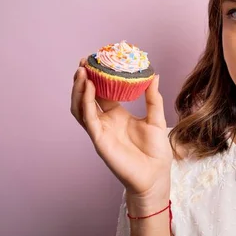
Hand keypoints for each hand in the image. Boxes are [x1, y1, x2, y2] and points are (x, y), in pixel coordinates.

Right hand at [70, 58, 172, 210]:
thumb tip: (154, 75)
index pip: (102, 92)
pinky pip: (88, 118)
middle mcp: (105, 121)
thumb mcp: (157, 119)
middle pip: (87, 97)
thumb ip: (153, 98)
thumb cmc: (156, 152)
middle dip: (83, 79)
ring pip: (80, 107)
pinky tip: (88, 87)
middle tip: (84, 61)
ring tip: (82, 71)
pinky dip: (85, 102)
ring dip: (78, 89)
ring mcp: (100, 130)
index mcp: (117, 114)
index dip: (97, 77)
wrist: (155, 175)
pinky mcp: (99, 139)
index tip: (97, 60)